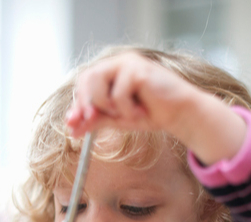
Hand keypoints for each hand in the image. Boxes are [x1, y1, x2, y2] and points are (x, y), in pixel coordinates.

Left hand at [66, 51, 246, 164]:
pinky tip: (143, 110)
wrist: (178, 115)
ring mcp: (129, 63)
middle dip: (87, 103)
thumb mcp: (117, 118)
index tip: (72, 124)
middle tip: (92, 120)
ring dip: (108, 105)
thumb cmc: (150, 113)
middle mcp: (118, 62)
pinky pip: (118, 93)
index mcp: (111, 71)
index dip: (77, 103)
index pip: (84, 82)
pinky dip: (127, 109)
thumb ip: (96, 120)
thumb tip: (72, 128)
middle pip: (87, 77)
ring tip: (128, 113)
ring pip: (98, 82)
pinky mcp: (138, 69)